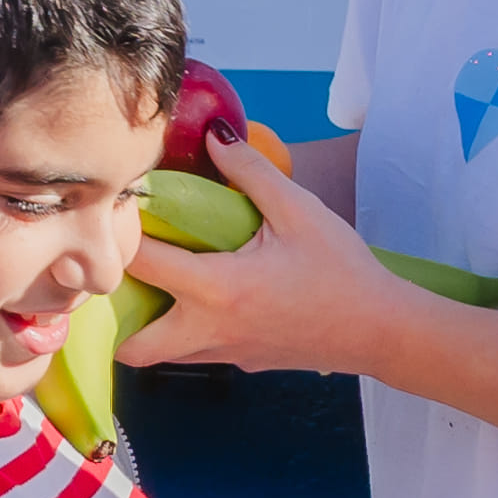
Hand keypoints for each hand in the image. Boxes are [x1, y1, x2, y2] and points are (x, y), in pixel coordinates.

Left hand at [117, 132, 397, 377]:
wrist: (381, 329)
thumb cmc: (342, 272)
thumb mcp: (298, 211)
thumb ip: (250, 170)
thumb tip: (213, 135)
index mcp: (217, 289)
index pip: (142, 265)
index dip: (120, 236)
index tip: (117, 211)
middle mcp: (209, 330)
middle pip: (132, 344)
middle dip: (116, 315)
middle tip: (125, 272)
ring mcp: (225, 354)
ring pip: (162, 355)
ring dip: (148, 326)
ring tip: (158, 284)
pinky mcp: (243, 362)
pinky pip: (196, 353)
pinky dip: (183, 331)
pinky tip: (204, 297)